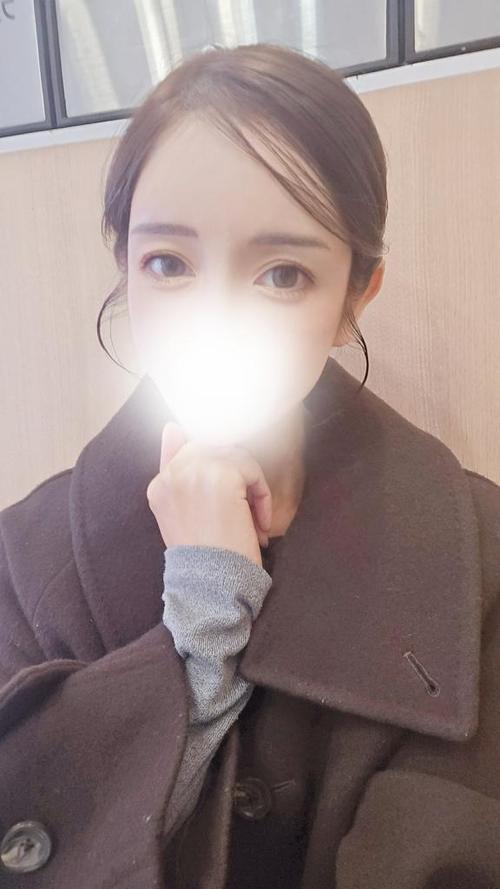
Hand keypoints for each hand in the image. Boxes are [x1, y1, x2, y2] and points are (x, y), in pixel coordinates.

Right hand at [146, 421, 272, 567]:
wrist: (213, 587)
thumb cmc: (205, 558)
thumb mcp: (184, 516)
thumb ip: (177, 473)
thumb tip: (172, 426)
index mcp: (158, 485)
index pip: (185, 449)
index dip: (212, 464)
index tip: (225, 487)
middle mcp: (171, 474)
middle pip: (212, 446)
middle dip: (234, 470)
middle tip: (245, 506)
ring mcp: (193, 471)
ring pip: (234, 454)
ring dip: (249, 483)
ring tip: (253, 517)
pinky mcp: (220, 474)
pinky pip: (250, 467)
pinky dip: (261, 494)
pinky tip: (260, 523)